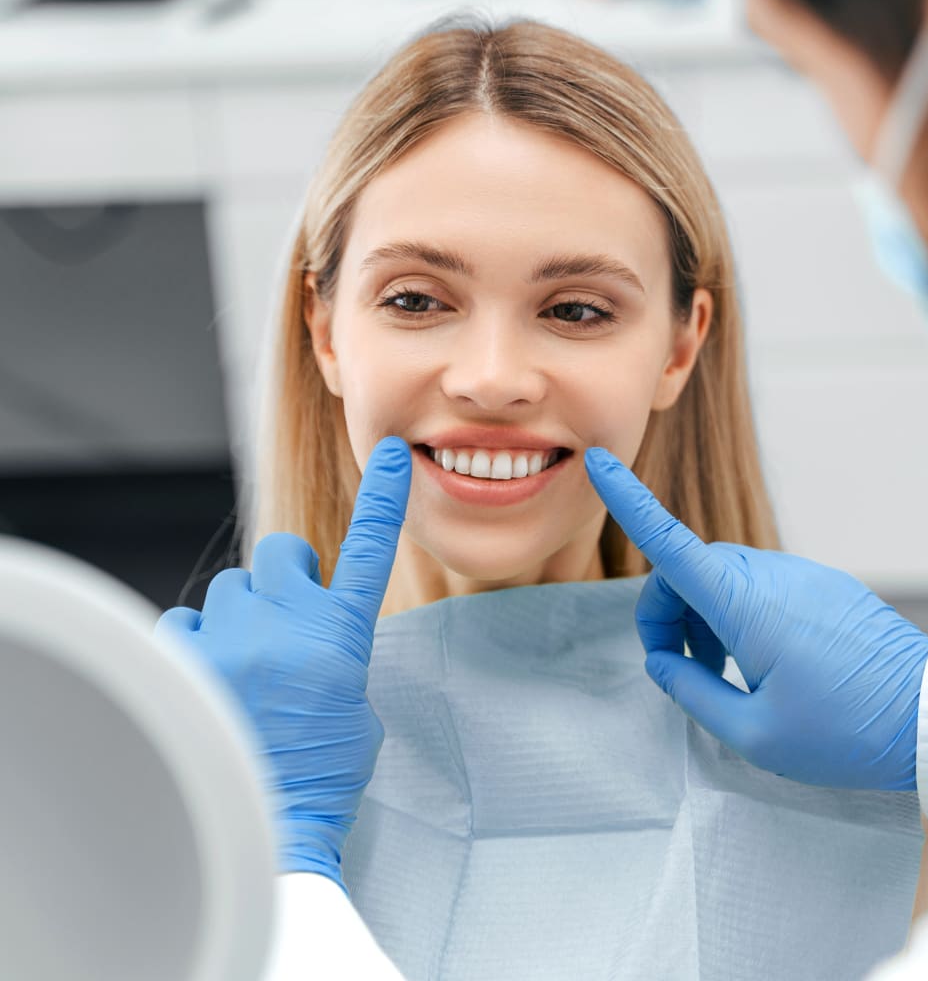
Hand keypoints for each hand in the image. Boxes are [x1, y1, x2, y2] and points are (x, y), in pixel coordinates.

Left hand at [157, 436, 411, 892]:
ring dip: (241, 615)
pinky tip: (208, 676)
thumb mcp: (355, 710)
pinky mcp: (188, 658)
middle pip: (281, 552)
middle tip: (287, 614)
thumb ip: (336, 656)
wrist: (270, 824)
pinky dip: (198, 642)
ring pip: (231, 589)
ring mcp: (234, 637)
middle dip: (286, 573)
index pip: (370, 548)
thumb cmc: (324, 774)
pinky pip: (186, 623)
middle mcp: (287, 622)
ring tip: (245, 664)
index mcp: (342, 635)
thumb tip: (308, 642)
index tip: (388, 455)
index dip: (382, 497)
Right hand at [585, 446, 927, 790]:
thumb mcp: (754, 734)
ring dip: (704, 617)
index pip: (669, 543)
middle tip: (680, 668)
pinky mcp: (822, 585)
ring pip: (723, 578)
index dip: (628, 501)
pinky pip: (760, 585)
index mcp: (745, 605)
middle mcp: (770, 576)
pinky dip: (738, 615)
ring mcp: (800, 575)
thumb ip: (692, 692)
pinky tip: (763, 664)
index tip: (600, 462)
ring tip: (726, 674)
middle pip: (688, 570)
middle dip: (667, 613)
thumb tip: (662, 664)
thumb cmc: (845, 733)